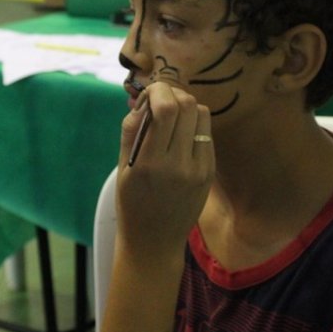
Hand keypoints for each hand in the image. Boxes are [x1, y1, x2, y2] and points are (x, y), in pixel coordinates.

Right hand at [115, 82, 213, 264]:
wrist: (155, 241)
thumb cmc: (132, 204)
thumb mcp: (123, 168)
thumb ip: (132, 130)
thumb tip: (144, 99)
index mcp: (151, 163)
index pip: (166, 109)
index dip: (159, 90)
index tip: (149, 91)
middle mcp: (179, 164)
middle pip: (187, 105)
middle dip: (172, 93)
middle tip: (159, 99)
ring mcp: (199, 169)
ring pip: (201, 114)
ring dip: (185, 106)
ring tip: (171, 116)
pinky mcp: (210, 172)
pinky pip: (206, 134)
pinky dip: (193, 125)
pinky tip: (180, 135)